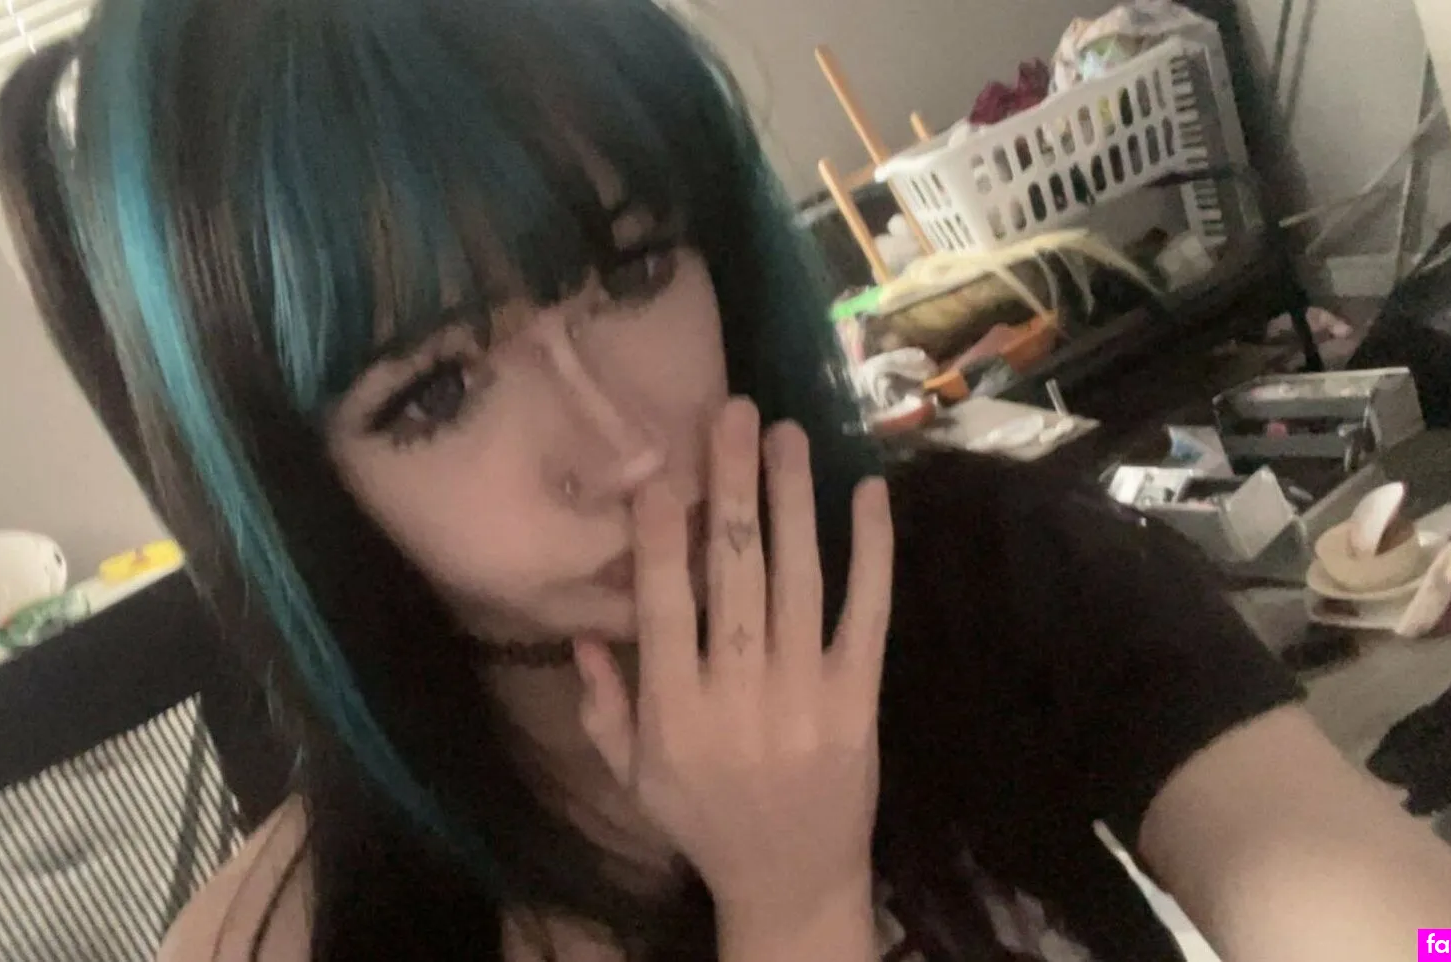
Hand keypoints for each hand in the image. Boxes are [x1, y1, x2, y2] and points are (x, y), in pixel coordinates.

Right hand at [574, 397, 894, 920]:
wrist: (792, 879)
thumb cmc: (702, 820)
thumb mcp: (632, 776)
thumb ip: (601, 707)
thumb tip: (577, 636)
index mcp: (674, 714)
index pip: (664, 607)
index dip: (662, 535)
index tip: (660, 469)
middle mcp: (738, 696)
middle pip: (734, 574)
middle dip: (732, 487)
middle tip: (731, 413)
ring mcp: (805, 694)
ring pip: (799, 579)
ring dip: (793, 498)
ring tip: (786, 432)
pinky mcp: (859, 697)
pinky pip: (867, 613)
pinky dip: (872, 551)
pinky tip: (867, 492)